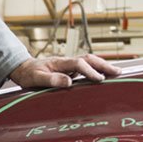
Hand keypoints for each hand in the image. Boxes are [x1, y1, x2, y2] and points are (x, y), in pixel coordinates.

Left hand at [6, 55, 122, 88]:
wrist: (24, 69)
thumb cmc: (29, 75)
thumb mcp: (36, 79)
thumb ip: (51, 80)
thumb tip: (68, 82)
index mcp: (59, 62)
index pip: (79, 64)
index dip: (90, 71)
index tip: (99, 80)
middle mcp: (66, 61)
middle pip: (89, 59)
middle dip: (104, 65)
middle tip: (118, 73)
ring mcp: (69, 65)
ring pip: (89, 61)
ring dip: (103, 66)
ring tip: (116, 73)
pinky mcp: (70, 69)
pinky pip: (86, 67)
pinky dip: (97, 69)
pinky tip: (105, 75)